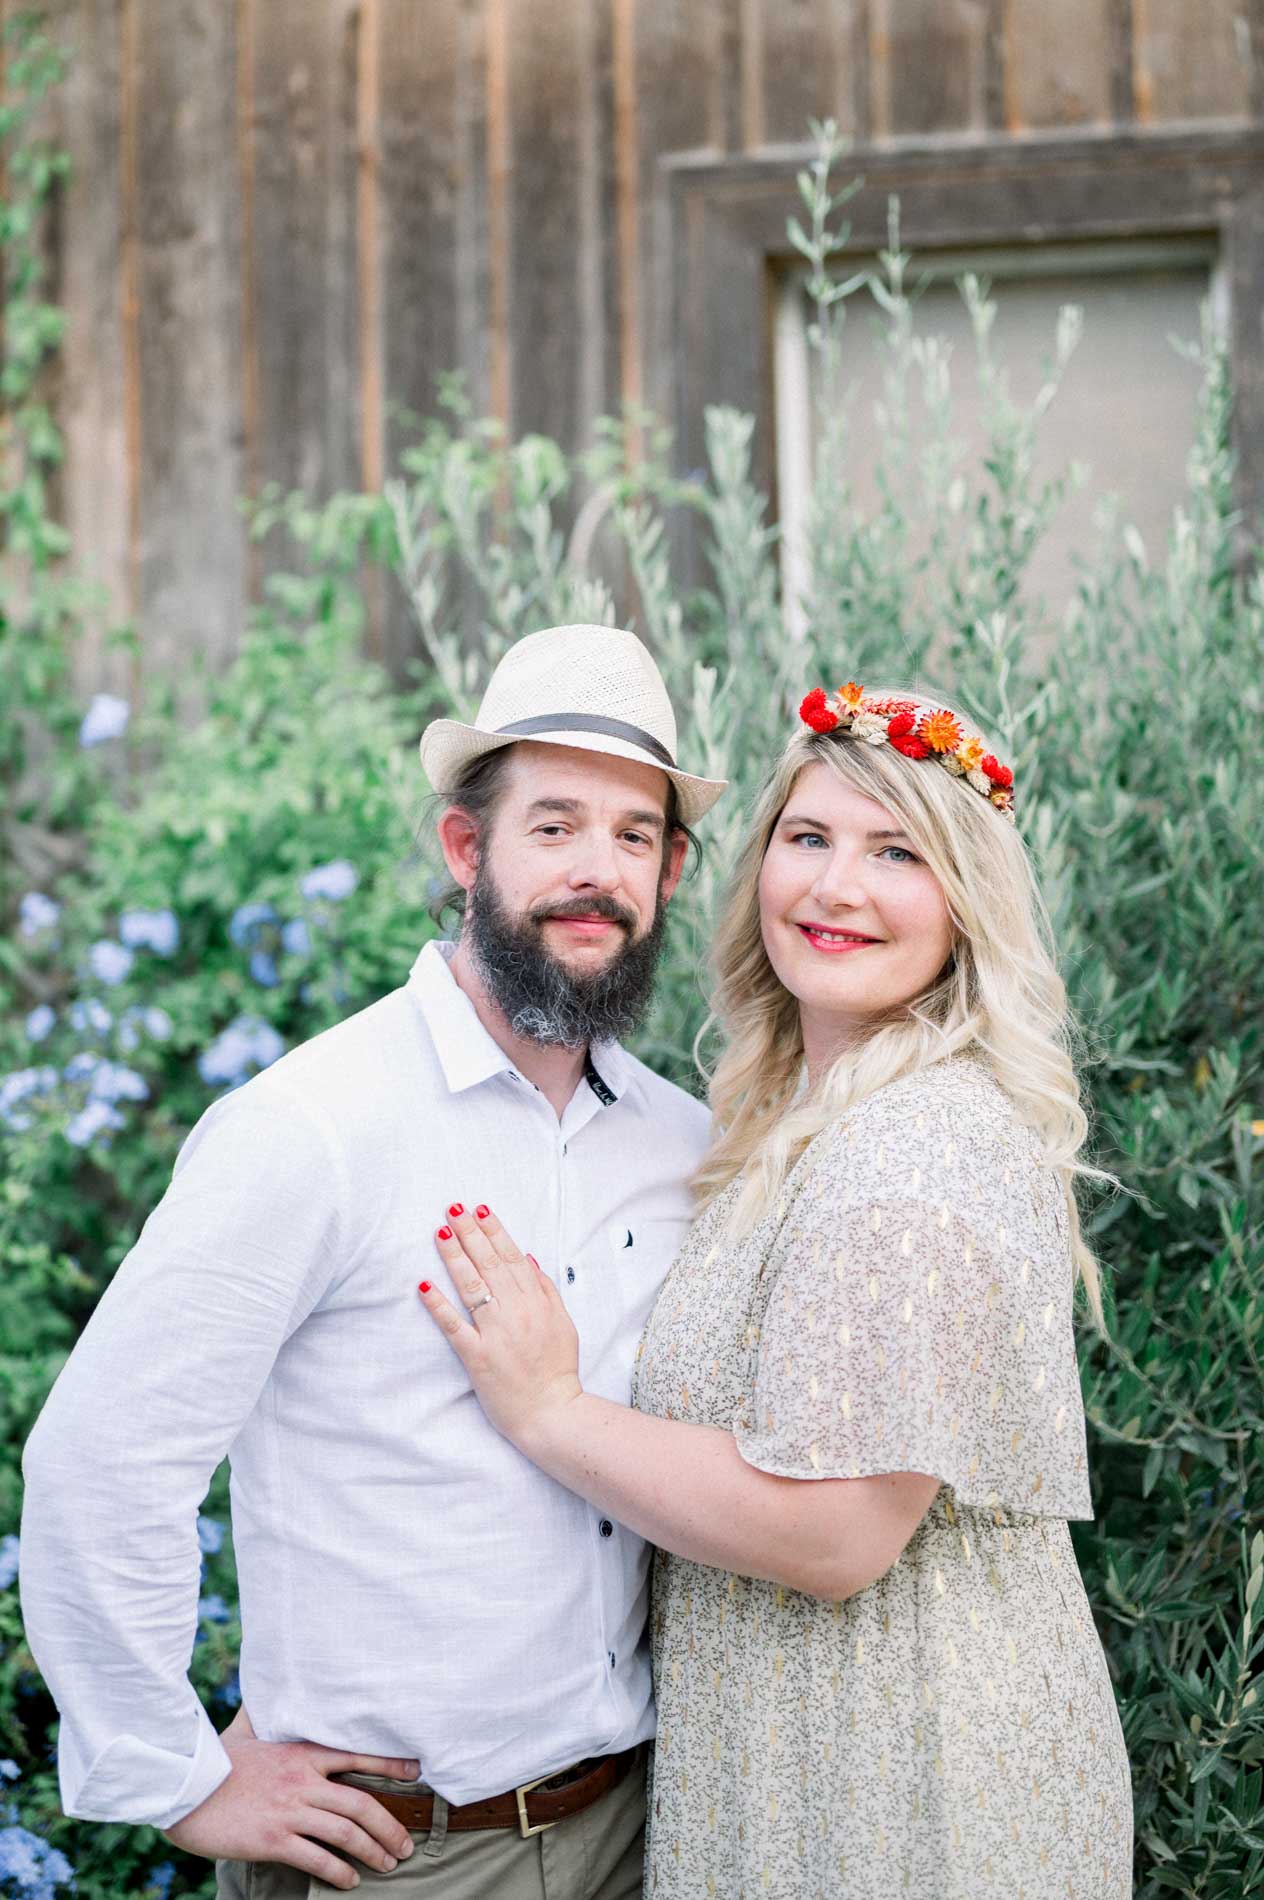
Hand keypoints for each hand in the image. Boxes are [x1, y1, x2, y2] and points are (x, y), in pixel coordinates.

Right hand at [163, 1728, 420, 1889]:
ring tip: (388, 1863)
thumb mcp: (243, 1731)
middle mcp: (302, 1781)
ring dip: (373, 1850)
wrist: (183, 1789)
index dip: (389, 1763)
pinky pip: (315, 1857)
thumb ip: (262, 1714)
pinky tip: (349, 1880)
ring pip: (345, 1832)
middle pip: (360, 1802)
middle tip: (406, 1844)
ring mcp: (288, 1810)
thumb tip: (263, 1690)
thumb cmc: (215, 1761)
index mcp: (300, 1753)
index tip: (416, 1771)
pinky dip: (338, 1871)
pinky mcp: (272, 1839)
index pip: (355, 1754)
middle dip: (389, 1825)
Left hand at [419, 1202, 581, 1451]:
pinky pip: (454, 1327)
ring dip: (455, 1257)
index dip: (495, 1231)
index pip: (512, 1257)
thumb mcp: (564, 1324)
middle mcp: (516, 1312)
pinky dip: (438, 1305)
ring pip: (472, 1287)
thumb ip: (547, 1290)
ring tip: (440, 1233)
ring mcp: (495, 1334)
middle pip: (489, 1264)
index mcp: (537, 1303)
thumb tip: (529, 1258)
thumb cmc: (558, 1370)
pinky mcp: (477, 1357)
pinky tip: (424, 1285)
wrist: (552, 1413)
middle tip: (453, 1208)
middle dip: (470, 1232)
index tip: (481, 1209)